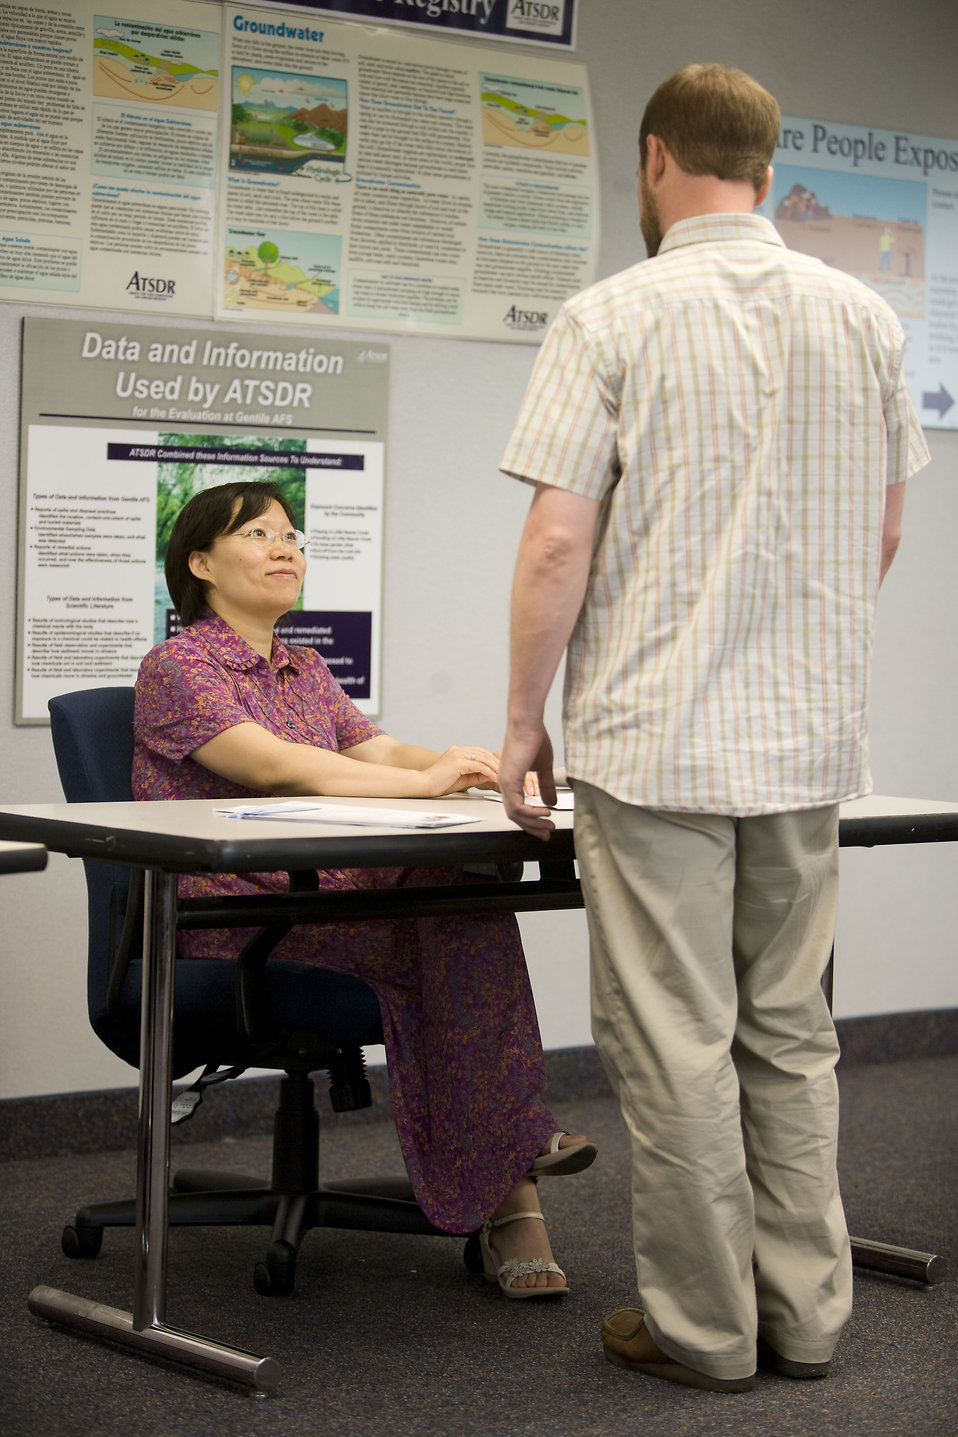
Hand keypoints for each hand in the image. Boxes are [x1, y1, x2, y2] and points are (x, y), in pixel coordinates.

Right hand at [419, 745, 498, 796]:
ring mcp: (457, 754)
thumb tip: (491, 775)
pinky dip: (488, 771)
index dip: (491, 759)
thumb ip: (476, 775)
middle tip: (506, 771)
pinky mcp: (457, 762)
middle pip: (483, 752)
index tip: (500, 768)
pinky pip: (478, 766)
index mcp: (458, 751)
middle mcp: (458, 750)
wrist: (424, 784)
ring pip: (482, 758)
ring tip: (502, 775)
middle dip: (495, 762)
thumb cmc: (440, 783)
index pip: (480, 751)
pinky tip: (494, 777)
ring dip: (494, 767)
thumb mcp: (463, 778)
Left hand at [499, 723, 556, 839]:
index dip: (531, 820)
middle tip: (546, 834)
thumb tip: (551, 800)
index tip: (545, 826)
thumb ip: (545, 785)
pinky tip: (544, 812)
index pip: (518, 808)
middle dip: (532, 827)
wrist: (527, 723)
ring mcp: (505, 783)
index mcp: (511, 780)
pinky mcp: (509, 780)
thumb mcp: (543, 767)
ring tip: (549, 825)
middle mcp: (505, 783)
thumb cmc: (533, 738)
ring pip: (516, 814)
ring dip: (533, 822)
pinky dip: (531, 813)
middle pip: (516, 815)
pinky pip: (517, 806)